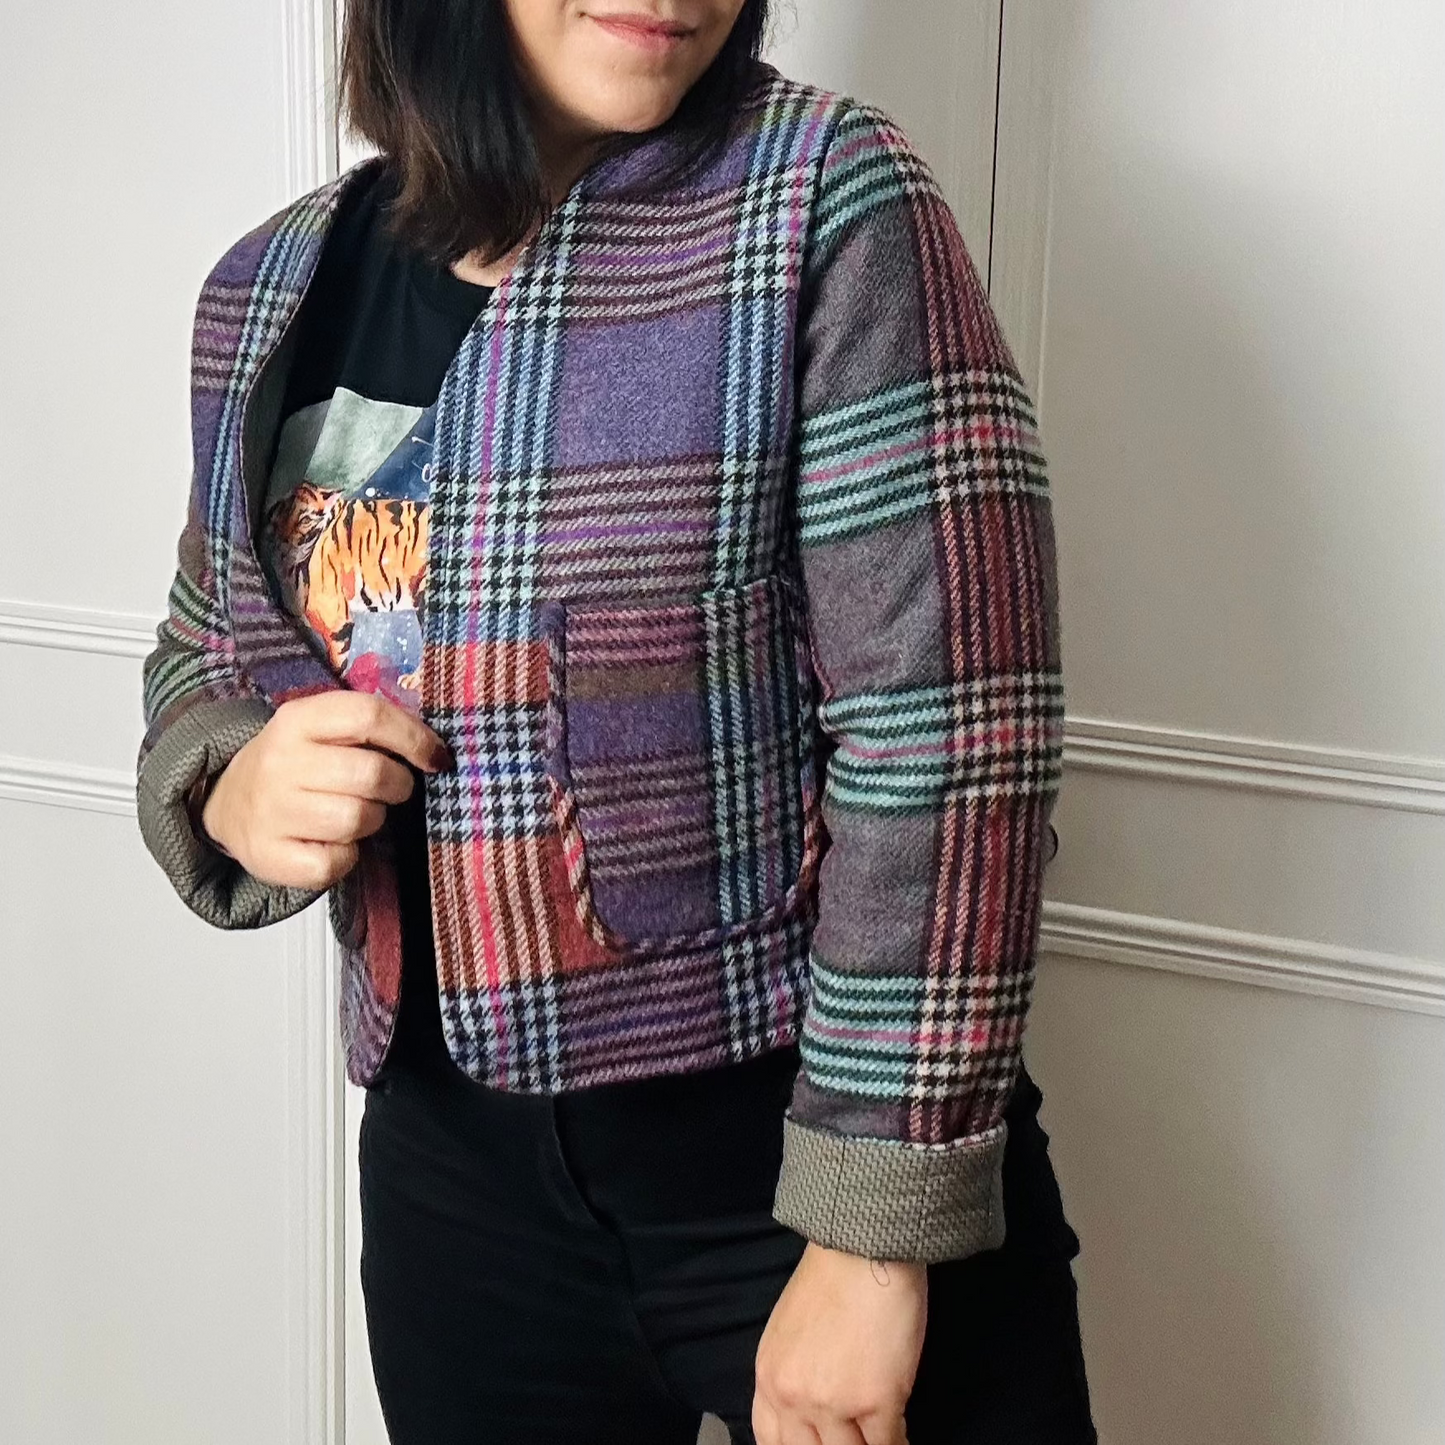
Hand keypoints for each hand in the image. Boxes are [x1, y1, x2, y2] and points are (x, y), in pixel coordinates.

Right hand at [200, 691, 451, 889]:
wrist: (229, 802)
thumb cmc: (299, 764)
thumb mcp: (323, 730)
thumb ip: (371, 729)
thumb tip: (434, 751)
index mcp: (298, 719)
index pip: (369, 715)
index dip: (414, 737)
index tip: (436, 757)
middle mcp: (279, 760)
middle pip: (372, 774)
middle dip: (397, 786)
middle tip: (390, 789)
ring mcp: (270, 810)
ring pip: (358, 819)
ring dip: (371, 820)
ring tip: (353, 812)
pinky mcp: (269, 856)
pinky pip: (337, 862)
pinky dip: (346, 857)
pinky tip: (330, 843)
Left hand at [753, 1240, 926, 1444]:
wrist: (863, 1248)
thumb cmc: (831, 1278)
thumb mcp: (789, 1332)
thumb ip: (793, 1375)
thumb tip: (812, 1412)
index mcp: (770, 1378)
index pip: (770, 1441)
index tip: (817, 1443)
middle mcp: (793, 1398)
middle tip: (852, 1435)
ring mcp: (834, 1403)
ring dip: (866, 1444)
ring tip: (878, 1433)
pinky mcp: (876, 1400)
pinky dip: (897, 1443)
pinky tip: (902, 1432)